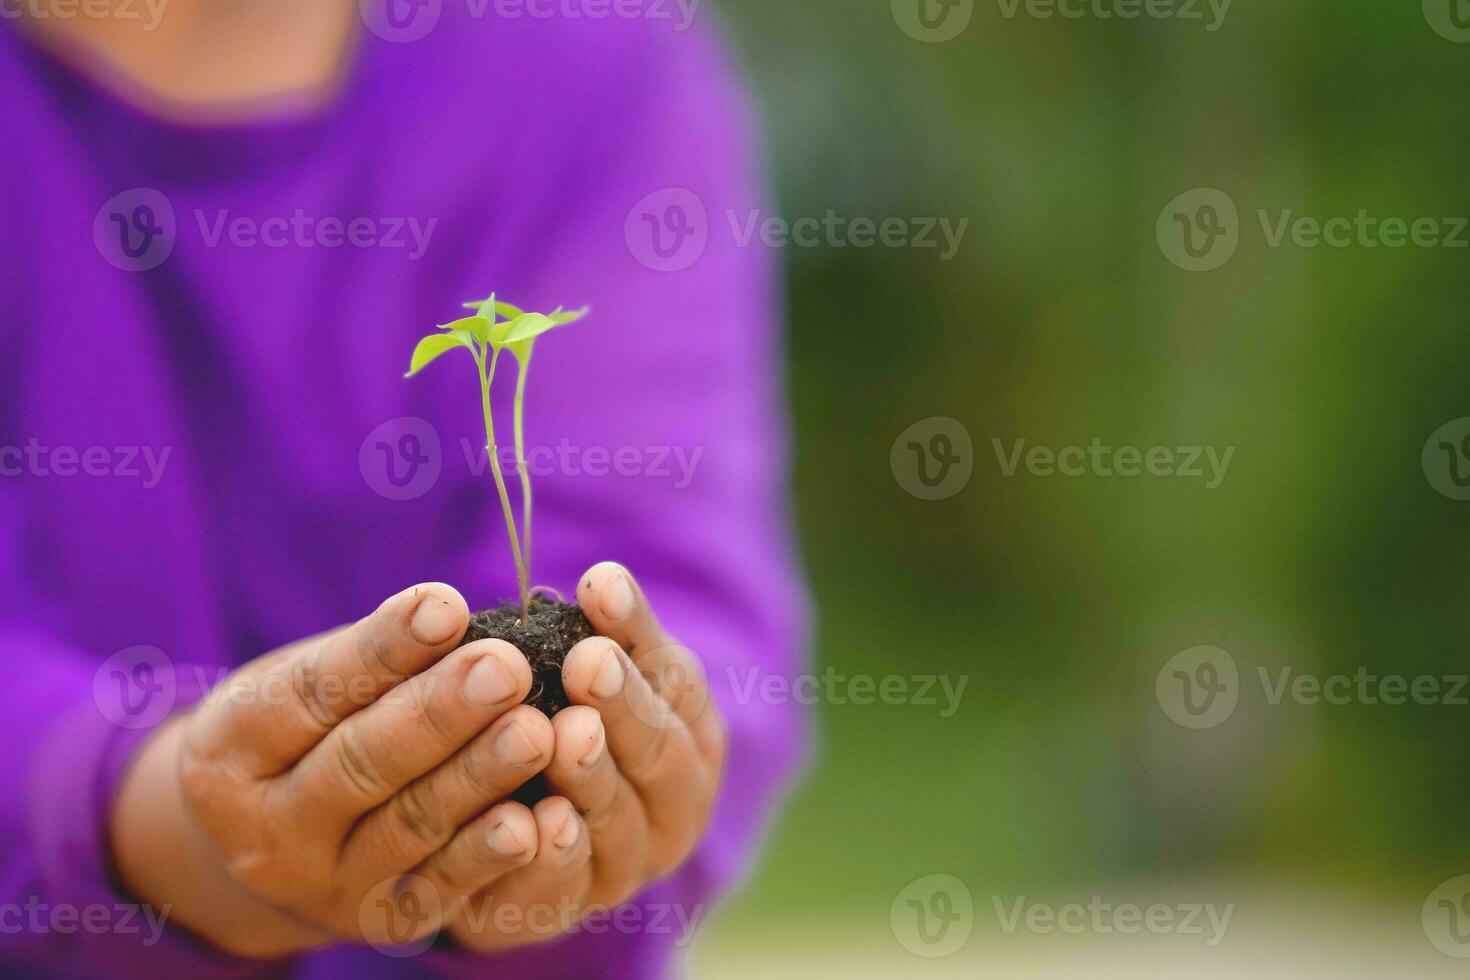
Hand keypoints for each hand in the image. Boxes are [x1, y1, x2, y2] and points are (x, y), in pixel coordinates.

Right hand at [111, 583, 556, 956]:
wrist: (274, 841)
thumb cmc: (306, 729)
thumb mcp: (305, 681)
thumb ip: (371, 656)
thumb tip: (451, 612)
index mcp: (230, 750)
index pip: (310, 692)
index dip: (382, 650)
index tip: (446, 607)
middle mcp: (266, 829)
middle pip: (361, 763)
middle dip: (440, 712)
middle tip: (506, 667)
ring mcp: (323, 885)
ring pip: (408, 827)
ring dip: (477, 779)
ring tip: (535, 732)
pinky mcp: (380, 921)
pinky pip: (439, 891)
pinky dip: (488, 859)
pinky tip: (536, 824)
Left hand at [447, 563, 725, 951]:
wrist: (521, 832)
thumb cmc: (573, 723)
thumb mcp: (601, 672)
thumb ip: (608, 634)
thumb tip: (603, 578)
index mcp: (690, 736)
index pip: (674, 682)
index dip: (638, 636)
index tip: (600, 588)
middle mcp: (672, 806)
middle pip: (658, 756)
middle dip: (624, 708)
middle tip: (589, 665)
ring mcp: (625, 865)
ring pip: (616, 822)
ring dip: (592, 779)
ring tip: (564, 736)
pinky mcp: (566, 911)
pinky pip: (563, 889)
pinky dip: (553, 858)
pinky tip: (535, 821)